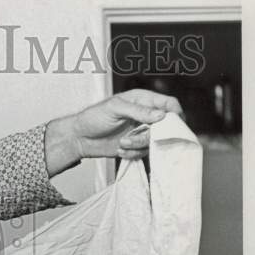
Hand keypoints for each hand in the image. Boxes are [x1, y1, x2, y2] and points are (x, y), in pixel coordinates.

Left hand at [45, 90, 183, 174]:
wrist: (79, 138)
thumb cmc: (94, 117)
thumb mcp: (115, 109)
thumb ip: (139, 111)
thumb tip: (162, 115)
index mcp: (143, 100)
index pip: (169, 104)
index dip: (175, 114)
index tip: (170, 126)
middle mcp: (145, 116)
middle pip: (164, 127)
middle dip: (150, 136)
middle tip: (131, 138)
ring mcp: (141, 132)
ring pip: (153, 142)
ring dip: (137, 146)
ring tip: (121, 143)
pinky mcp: (135, 146)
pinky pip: (143, 153)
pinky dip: (132, 154)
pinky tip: (120, 149)